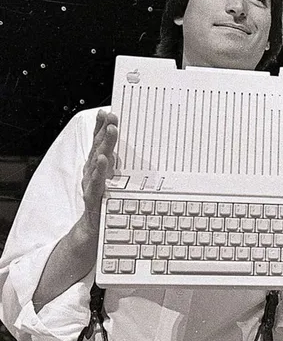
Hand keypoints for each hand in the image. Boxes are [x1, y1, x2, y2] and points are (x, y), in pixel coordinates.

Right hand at [81, 110, 118, 232]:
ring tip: (110, 131)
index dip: (101, 126)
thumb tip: (133, 149)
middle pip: (98, 147)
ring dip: (104, 144)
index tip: (107, 112)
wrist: (94, 228)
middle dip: (104, 130)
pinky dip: (99, 170)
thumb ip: (120, 165)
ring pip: (97, 160)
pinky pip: (97, 182)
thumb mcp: (115, 180)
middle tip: (112, 116)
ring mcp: (91, 183)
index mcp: (98, 165)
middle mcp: (92, 171)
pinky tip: (103, 160)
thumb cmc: (106, 201)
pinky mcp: (93, 197)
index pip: (99, 142)